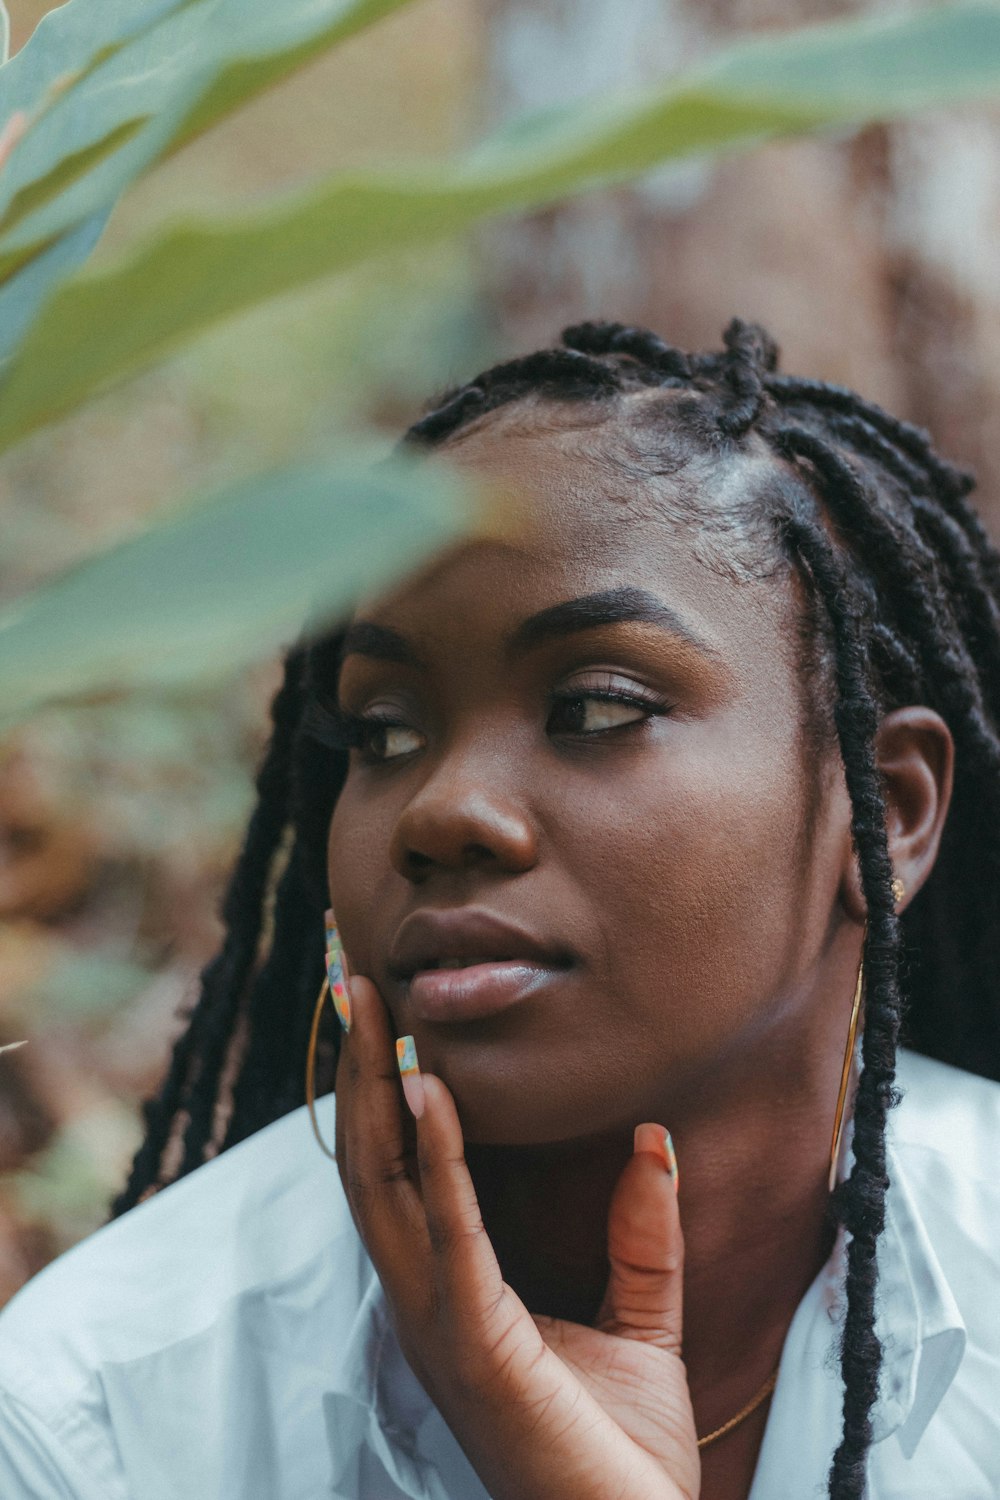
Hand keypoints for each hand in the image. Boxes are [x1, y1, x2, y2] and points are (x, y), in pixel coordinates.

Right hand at [335, 976, 700, 1499]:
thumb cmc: (623, 1454)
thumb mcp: (641, 1324)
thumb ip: (642, 1236)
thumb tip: (653, 1137)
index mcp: (452, 1290)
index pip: (398, 1170)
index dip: (384, 1089)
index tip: (384, 1010)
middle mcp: (425, 1298)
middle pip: (372, 1160)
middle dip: (361, 1068)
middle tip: (354, 978)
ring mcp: (437, 1323)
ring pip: (384, 1184)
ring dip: (377, 1090)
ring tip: (374, 1008)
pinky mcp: (474, 1345)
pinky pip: (450, 1234)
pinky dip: (435, 1160)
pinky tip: (432, 1094)